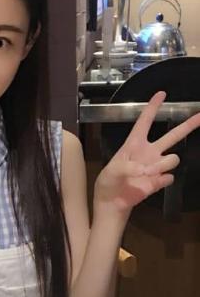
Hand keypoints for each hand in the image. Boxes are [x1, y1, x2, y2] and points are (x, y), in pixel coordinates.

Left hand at [95, 91, 199, 215]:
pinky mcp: (160, 181)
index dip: (152, 108)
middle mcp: (148, 152)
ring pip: (173, 158)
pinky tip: (148, 184)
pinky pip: (169, 177)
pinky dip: (160, 180)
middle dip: (188, 125)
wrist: (112, 203)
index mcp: (134, 144)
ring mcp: (156, 166)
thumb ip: (127, 167)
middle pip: (173, 135)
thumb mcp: (111, 171)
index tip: (161, 93)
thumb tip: (145, 169)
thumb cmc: (108, 182)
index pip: (144, 122)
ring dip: (162, 165)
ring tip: (146, 174)